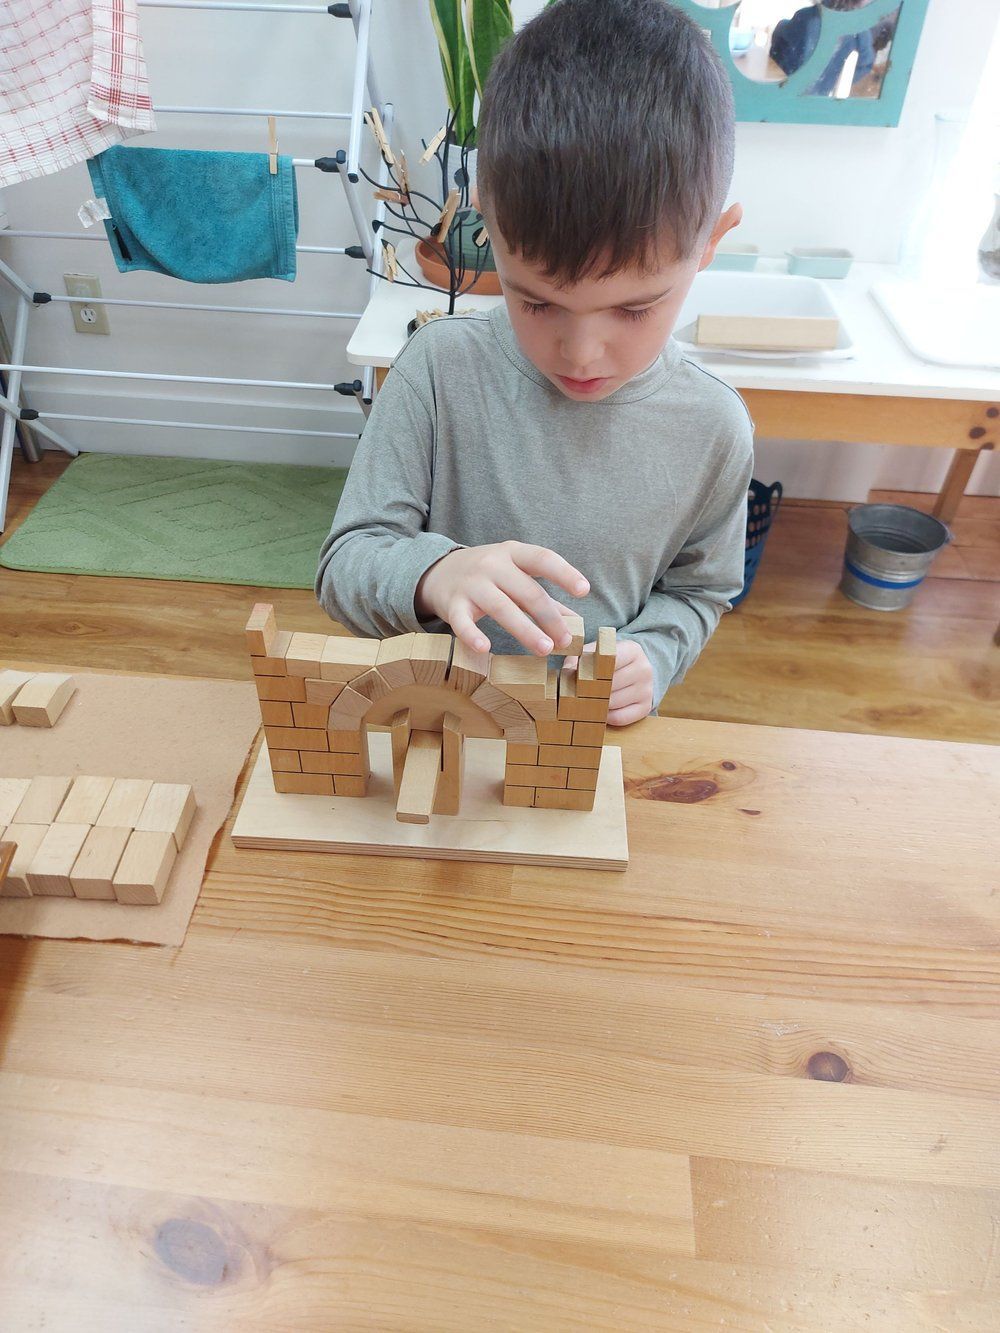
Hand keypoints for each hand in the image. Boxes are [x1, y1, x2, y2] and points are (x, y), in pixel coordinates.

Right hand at [416, 541, 589, 655]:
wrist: (438, 572)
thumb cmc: (488, 575)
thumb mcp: (514, 575)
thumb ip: (542, 595)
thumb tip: (573, 621)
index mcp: (513, 553)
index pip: (542, 559)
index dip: (564, 573)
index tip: (584, 591)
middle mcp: (492, 565)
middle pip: (527, 591)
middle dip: (549, 617)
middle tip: (566, 641)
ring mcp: (471, 584)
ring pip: (502, 608)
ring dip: (525, 630)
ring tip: (545, 649)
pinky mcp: (451, 604)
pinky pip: (462, 621)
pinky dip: (472, 635)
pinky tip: (485, 649)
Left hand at [566, 638, 653, 726]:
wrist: (635, 670)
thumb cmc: (608, 661)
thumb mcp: (595, 652)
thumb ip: (579, 659)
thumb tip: (567, 672)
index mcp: (632, 650)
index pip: (609, 661)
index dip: (591, 671)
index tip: (578, 677)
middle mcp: (644, 669)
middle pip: (611, 684)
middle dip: (591, 691)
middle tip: (576, 694)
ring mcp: (647, 689)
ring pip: (614, 703)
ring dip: (597, 705)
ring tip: (586, 702)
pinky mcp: (646, 707)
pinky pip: (621, 718)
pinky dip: (607, 717)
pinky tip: (600, 711)